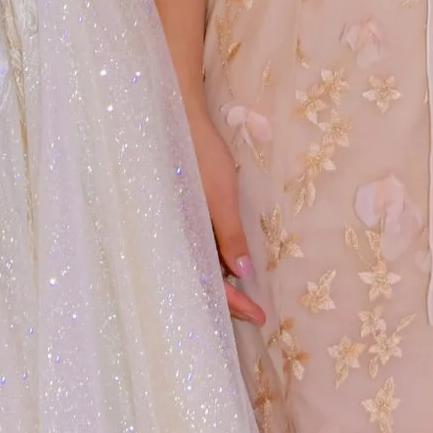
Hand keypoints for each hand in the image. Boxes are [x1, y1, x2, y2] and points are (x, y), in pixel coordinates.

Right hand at [185, 91, 264, 325]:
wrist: (175, 115)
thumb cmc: (199, 153)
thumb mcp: (221, 195)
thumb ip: (230, 236)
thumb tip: (243, 274)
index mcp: (180, 235)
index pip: (209, 283)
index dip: (234, 304)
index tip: (259, 317)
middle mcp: (173, 235)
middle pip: (200, 280)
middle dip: (228, 299)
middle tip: (254, 313)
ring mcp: (176, 224)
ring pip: (198, 264)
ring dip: (220, 280)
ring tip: (244, 294)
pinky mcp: (179, 213)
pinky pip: (195, 246)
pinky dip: (212, 259)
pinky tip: (227, 262)